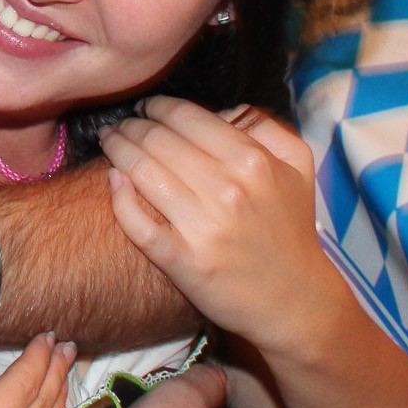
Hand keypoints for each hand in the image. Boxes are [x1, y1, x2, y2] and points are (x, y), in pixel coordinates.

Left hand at [100, 98, 345, 352]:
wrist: (295, 301)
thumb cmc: (290, 228)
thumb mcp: (298, 168)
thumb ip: (267, 127)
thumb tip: (221, 111)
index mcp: (254, 162)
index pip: (186, 118)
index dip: (157, 107)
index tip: (145, 107)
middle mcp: (227, 191)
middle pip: (158, 140)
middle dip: (132, 126)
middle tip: (121, 125)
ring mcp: (203, 227)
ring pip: (142, 172)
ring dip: (117, 150)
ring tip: (109, 142)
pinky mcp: (183, 261)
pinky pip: (137, 222)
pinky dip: (119, 197)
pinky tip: (113, 180)